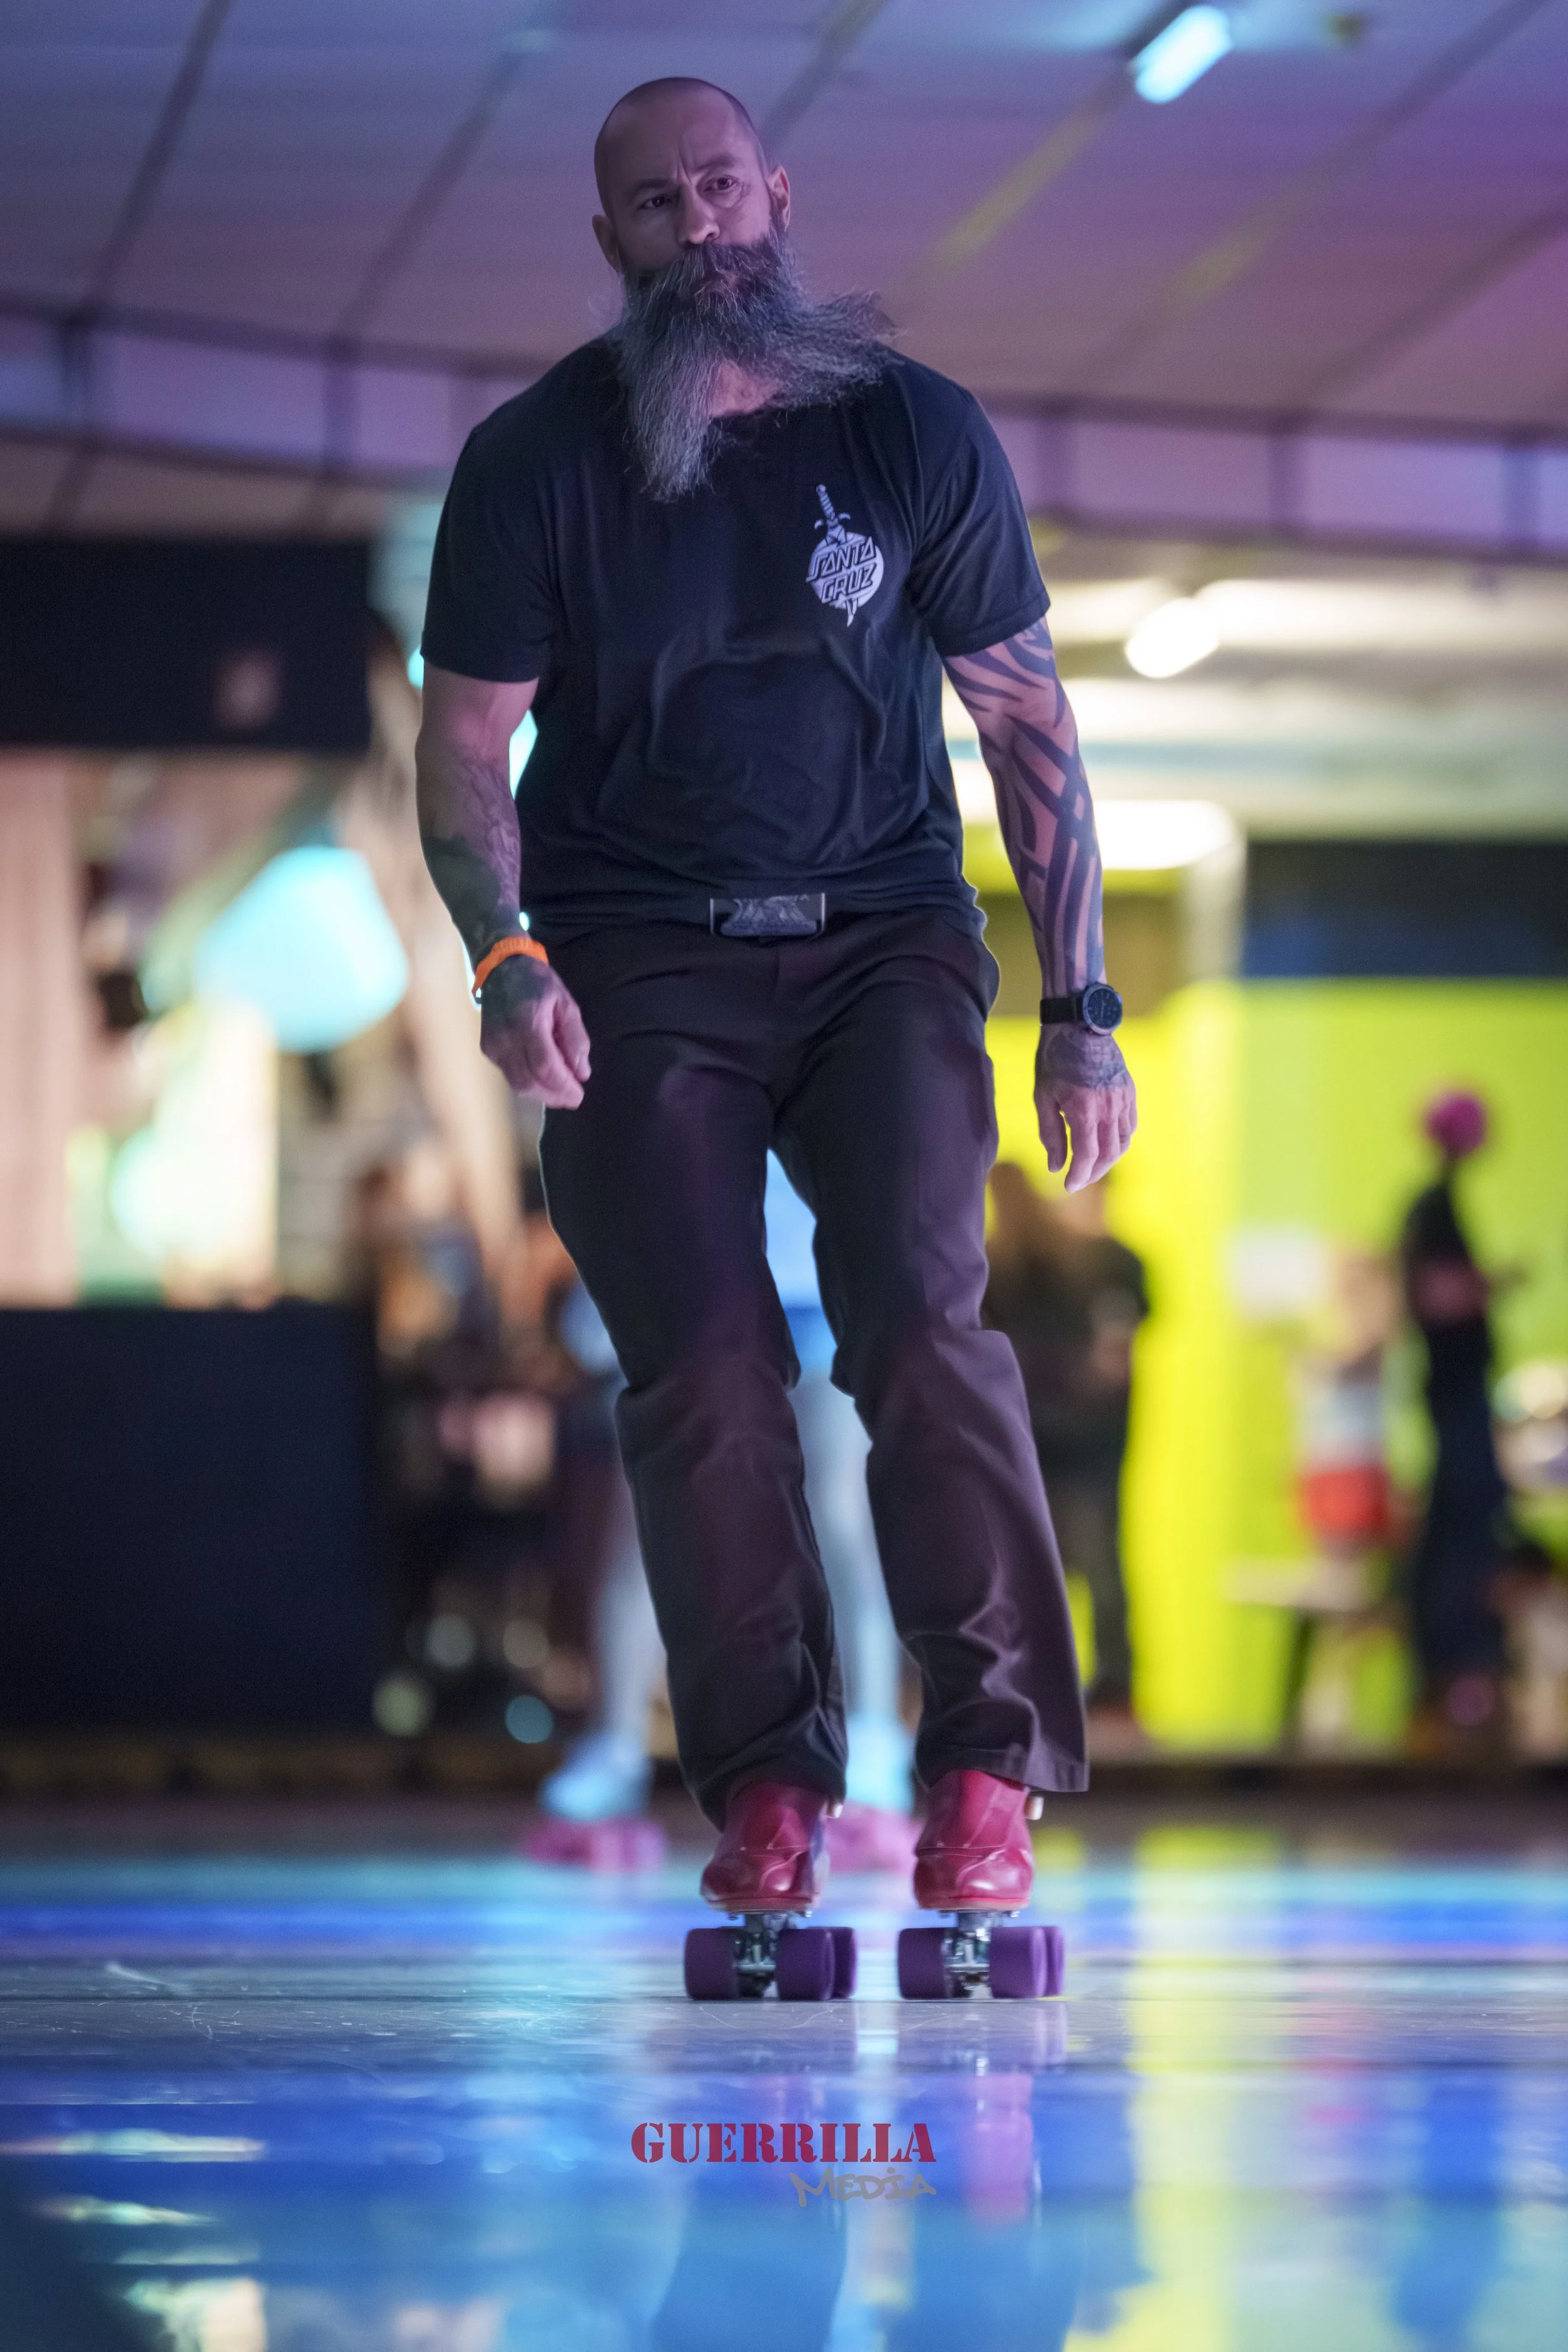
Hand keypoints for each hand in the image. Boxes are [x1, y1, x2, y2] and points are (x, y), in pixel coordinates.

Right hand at [479, 954, 591, 1106]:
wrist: (501, 968)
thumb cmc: (538, 983)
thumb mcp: (566, 1004)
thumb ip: (575, 1039)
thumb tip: (582, 1073)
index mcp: (528, 1022)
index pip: (545, 1066)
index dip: (563, 1086)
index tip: (579, 1094)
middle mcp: (506, 1038)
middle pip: (529, 1081)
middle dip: (554, 1095)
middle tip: (573, 1098)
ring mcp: (493, 1045)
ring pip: (517, 1084)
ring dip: (541, 1094)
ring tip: (560, 1094)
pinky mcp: (487, 1049)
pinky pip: (509, 1075)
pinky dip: (528, 1084)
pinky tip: (543, 1081)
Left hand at [1035, 1024, 1136, 1191]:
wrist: (1079, 1023)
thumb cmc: (1054, 1058)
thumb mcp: (1043, 1097)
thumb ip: (1051, 1134)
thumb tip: (1055, 1167)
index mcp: (1084, 1110)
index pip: (1086, 1156)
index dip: (1078, 1176)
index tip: (1068, 1186)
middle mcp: (1109, 1108)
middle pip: (1108, 1155)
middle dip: (1093, 1172)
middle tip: (1078, 1179)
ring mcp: (1123, 1099)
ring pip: (1123, 1143)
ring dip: (1109, 1160)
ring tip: (1092, 1166)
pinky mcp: (1129, 1091)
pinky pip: (1130, 1125)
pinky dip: (1120, 1140)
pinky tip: (1107, 1143)